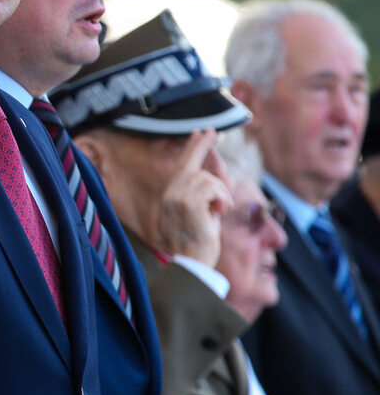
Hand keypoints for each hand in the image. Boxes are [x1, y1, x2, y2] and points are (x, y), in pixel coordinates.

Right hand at [157, 130, 232, 264]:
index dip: (193, 147)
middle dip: (202, 147)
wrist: (193, 262)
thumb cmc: (200, 242)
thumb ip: (213, 193)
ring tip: (220, 208)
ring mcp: (177, 197)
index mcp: (171, 195)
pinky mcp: (188, 203)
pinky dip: (222, 198)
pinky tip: (220, 211)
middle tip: (211, 132)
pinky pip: (213, 188)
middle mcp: (171, 193)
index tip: (200, 132)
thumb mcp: (208, 212)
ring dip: (221, 192)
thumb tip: (224, 173)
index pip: (183, 165)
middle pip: (191, 164)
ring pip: (207, 179)